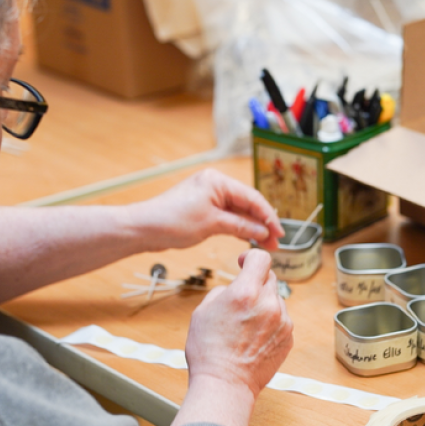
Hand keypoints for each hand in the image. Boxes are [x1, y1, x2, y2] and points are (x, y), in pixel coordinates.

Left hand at [129, 169, 283, 250]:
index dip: (269, 216)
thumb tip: (263, 231)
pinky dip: (239, 227)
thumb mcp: (212, 224)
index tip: (280, 233)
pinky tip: (248, 238)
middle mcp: (215, 184)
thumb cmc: (172, 221)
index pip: (252, 198)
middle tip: (275, 243)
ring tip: (265, 244)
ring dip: (252, 227)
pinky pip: (228, 217)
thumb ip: (241, 226)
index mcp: (218, 181)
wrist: (144, 228)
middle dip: (262, 223)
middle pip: (247, 204)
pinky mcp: (203, 209)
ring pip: (239, 212)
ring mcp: (208, 197)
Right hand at [184, 249, 293, 398]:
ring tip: (245, 325)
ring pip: (276, 299)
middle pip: (269, 277)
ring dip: (264, 303)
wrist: (225, 384)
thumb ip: (223, 290)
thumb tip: (234, 286)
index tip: (244, 263)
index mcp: (245, 292)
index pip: (261, 258)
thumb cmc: (208, 350)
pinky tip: (254, 337)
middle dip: (255, 282)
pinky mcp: (289, 337)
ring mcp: (282, 321)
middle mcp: (268, 304)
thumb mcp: (203, 311)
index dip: (251, 257)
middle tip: (241, 299)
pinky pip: (282, 319)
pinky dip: (271, 322)